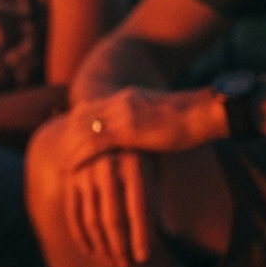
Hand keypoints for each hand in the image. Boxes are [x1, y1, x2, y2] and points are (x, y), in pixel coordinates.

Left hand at [60, 87, 220, 170]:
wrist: (206, 114)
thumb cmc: (192, 122)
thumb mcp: (159, 121)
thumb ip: (143, 127)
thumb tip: (141, 142)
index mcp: (127, 98)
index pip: (92, 108)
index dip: (76, 125)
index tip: (67, 140)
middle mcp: (120, 102)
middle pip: (81, 117)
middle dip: (67, 136)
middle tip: (58, 155)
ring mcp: (123, 113)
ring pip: (82, 130)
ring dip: (69, 149)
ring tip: (62, 166)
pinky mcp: (128, 129)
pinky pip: (94, 143)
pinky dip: (79, 156)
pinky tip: (70, 168)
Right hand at [67, 149, 156, 266]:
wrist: (109, 131)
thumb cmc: (140, 160)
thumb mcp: (153, 173)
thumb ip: (155, 202)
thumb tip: (165, 235)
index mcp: (134, 165)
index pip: (139, 210)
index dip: (141, 237)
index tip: (144, 259)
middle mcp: (107, 167)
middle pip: (113, 218)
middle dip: (120, 246)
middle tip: (126, 265)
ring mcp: (85, 172)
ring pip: (91, 219)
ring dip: (102, 245)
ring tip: (112, 259)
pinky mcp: (70, 179)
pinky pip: (73, 214)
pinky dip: (80, 236)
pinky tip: (90, 251)